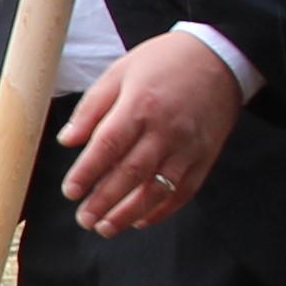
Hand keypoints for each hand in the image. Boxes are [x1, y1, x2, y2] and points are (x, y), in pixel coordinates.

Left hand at [57, 32, 241, 236]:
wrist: (218, 58)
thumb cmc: (163, 63)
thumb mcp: (120, 72)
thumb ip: (92, 109)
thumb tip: (67, 141)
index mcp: (140, 104)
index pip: (108, 145)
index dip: (87, 172)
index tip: (70, 192)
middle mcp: (166, 129)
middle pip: (131, 173)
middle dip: (104, 201)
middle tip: (83, 219)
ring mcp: (188, 147)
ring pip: (157, 189)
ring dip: (129, 213)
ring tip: (106, 228)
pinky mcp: (205, 158)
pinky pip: (183, 192)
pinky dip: (162, 211)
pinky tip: (140, 220)